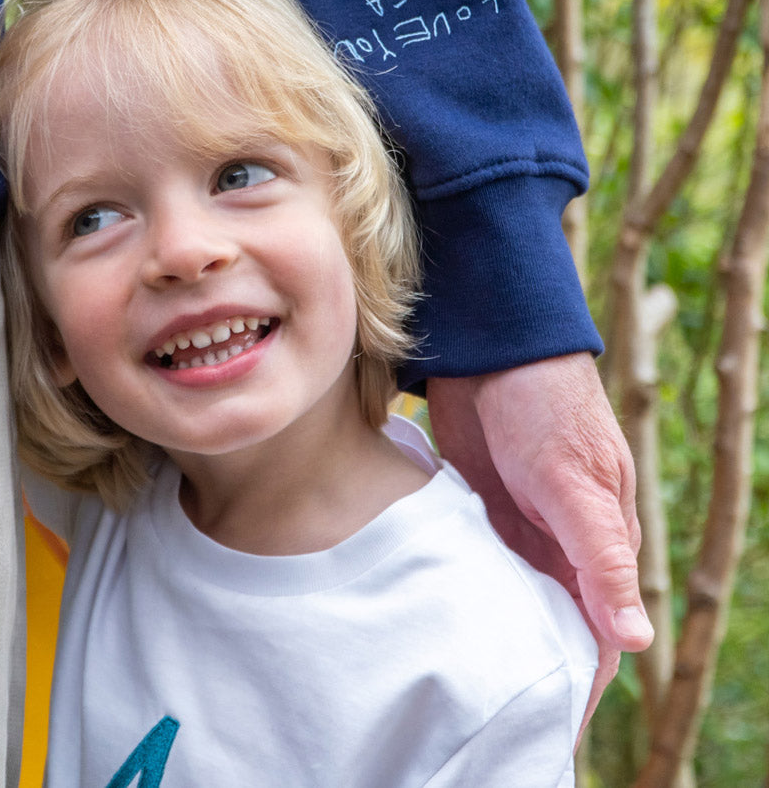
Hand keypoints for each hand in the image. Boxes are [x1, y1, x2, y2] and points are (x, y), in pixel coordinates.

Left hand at [425, 353, 652, 734]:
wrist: (492, 345)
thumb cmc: (546, 403)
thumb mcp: (575, 483)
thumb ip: (601, 558)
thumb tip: (635, 641)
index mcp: (599, 542)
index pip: (597, 631)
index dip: (578, 680)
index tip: (552, 727)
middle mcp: (560, 541)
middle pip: (549, 621)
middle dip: (528, 664)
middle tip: (488, 714)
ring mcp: (516, 524)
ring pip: (508, 597)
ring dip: (491, 632)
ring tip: (458, 680)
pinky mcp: (476, 506)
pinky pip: (473, 563)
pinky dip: (462, 590)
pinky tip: (437, 618)